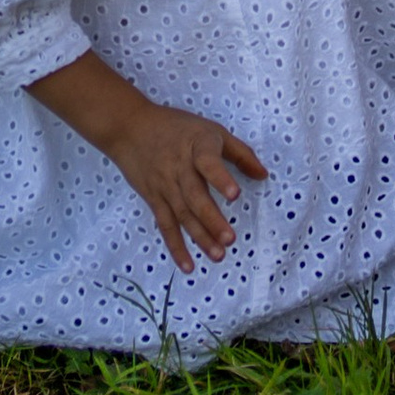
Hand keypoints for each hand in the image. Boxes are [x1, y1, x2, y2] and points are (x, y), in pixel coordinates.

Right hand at [102, 98, 268, 272]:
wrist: (130, 128)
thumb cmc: (177, 128)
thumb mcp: (211, 131)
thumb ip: (240, 152)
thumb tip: (263, 175)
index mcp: (197, 146)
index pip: (207, 162)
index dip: (220, 178)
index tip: (234, 194)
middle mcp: (179, 167)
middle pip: (195, 196)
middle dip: (212, 220)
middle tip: (229, 240)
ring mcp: (165, 185)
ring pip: (182, 215)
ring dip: (200, 237)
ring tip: (218, 255)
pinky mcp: (153, 199)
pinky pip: (165, 226)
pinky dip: (176, 247)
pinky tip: (188, 266)